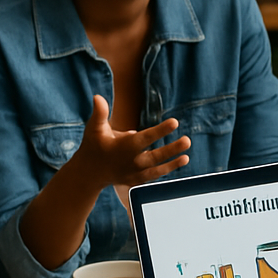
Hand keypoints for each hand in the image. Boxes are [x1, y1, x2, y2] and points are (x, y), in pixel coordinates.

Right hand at [71, 95, 189, 189]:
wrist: (89, 172)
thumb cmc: (93, 146)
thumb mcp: (94, 129)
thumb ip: (99, 113)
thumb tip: (98, 97)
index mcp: (124, 147)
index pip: (146, 137)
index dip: (161, 130)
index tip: (175, 122)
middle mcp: (131, 161)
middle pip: (155, 155)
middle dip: (172, 149)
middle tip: (187, 140)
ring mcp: (135, 173)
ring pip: (157, 168)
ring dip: (173, 163)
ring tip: (186, 156)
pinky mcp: (136, 180)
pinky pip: (154, 176)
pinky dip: (167, 170)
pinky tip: (181, 161)